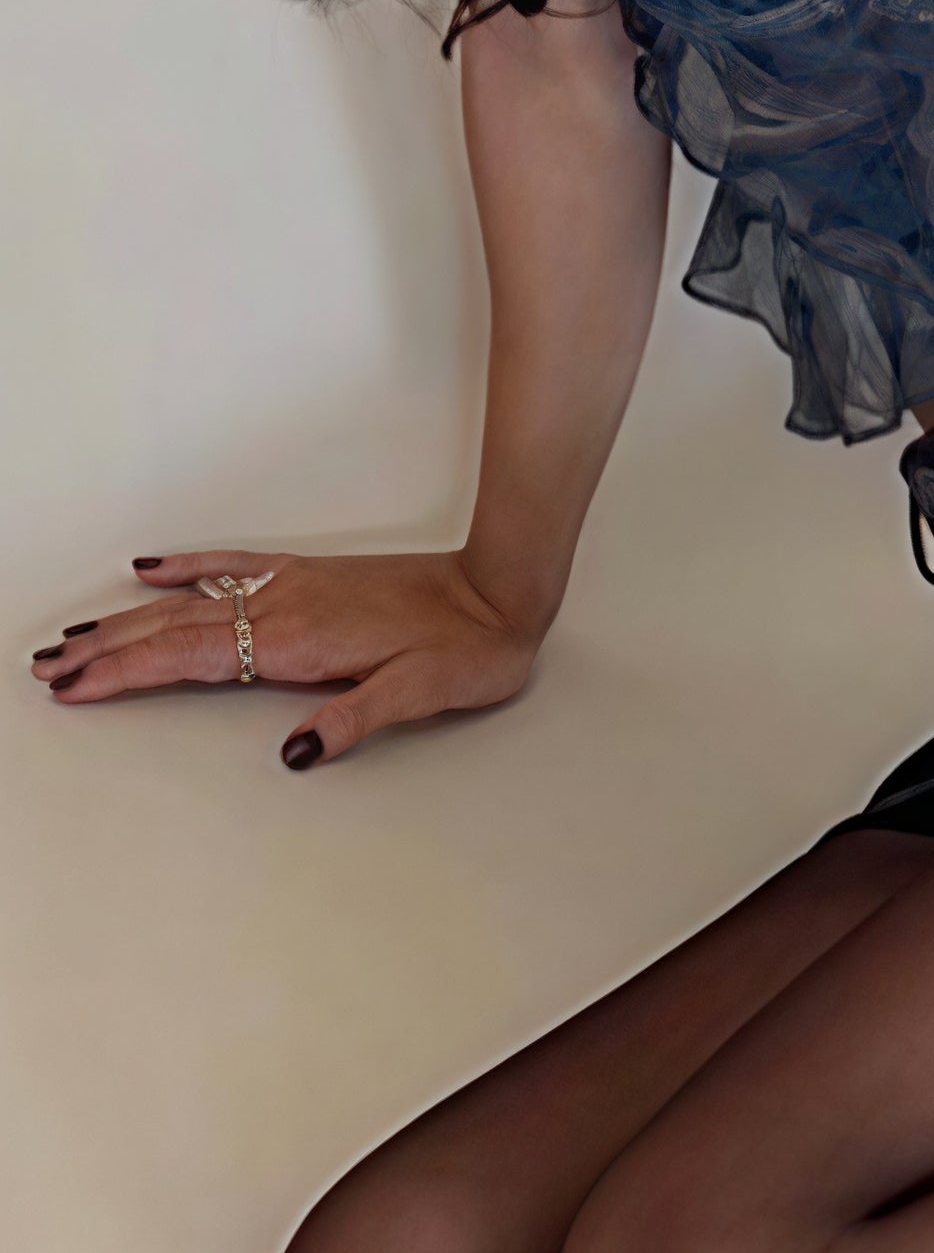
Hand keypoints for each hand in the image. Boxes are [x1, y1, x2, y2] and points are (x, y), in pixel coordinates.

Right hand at [28, 549, 541, 767]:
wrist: (500, 590)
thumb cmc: (464, 649)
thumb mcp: (417, 696)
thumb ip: (354, 721)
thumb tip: (295, 754)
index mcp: (299, 640)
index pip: (191, 658)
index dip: (127, 672)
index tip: (74, 685)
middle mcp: (285, 606)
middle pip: (175, 630)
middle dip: (107, 652)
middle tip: (46, 668)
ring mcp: (294, 585)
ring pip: (192, 604)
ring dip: (130, 620)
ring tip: (75, 636)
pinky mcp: (310, 575)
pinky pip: (234, 566)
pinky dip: (189, 566)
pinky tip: (153, 568)